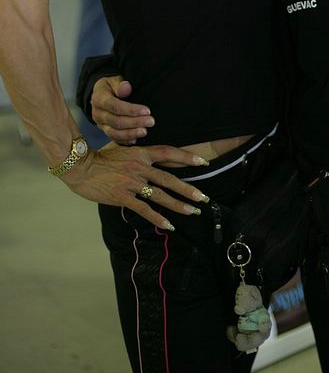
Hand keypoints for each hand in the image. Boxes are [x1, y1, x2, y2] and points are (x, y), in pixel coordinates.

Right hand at [61, 141, 209, 229]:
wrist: (81, 167)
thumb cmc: (101, 158)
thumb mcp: (124, 148)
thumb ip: (141, 153)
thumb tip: (156, 157)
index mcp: (142, 153)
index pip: (169, 153)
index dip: (187, 157)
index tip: (203, 162)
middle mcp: (140, 167)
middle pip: (170, 179)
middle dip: (188, 190)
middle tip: (203, 198)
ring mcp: (132, 183)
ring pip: (160, 195)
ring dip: (178, 205)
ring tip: (192, 211)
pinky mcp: (123, 197)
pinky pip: (144, 209)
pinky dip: (157, 217)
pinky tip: (169, 225)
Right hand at [92, 75, 153, 144]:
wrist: (101, 94)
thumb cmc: (111, 86)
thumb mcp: (113, 80)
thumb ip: (119, 84)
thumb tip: (126, 87)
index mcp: (99, 99)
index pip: (115, 106)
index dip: (131, 110)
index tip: (147, 111)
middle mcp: (98, 114)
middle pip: (116, 121)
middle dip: (135, 122)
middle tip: (151, 121)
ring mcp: (101, 124)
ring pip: (114, 133)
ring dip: (131, 133)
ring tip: (145, 131)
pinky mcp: (105, 131)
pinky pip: (114, 139)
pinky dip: (125, 140)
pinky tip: (136, 139)